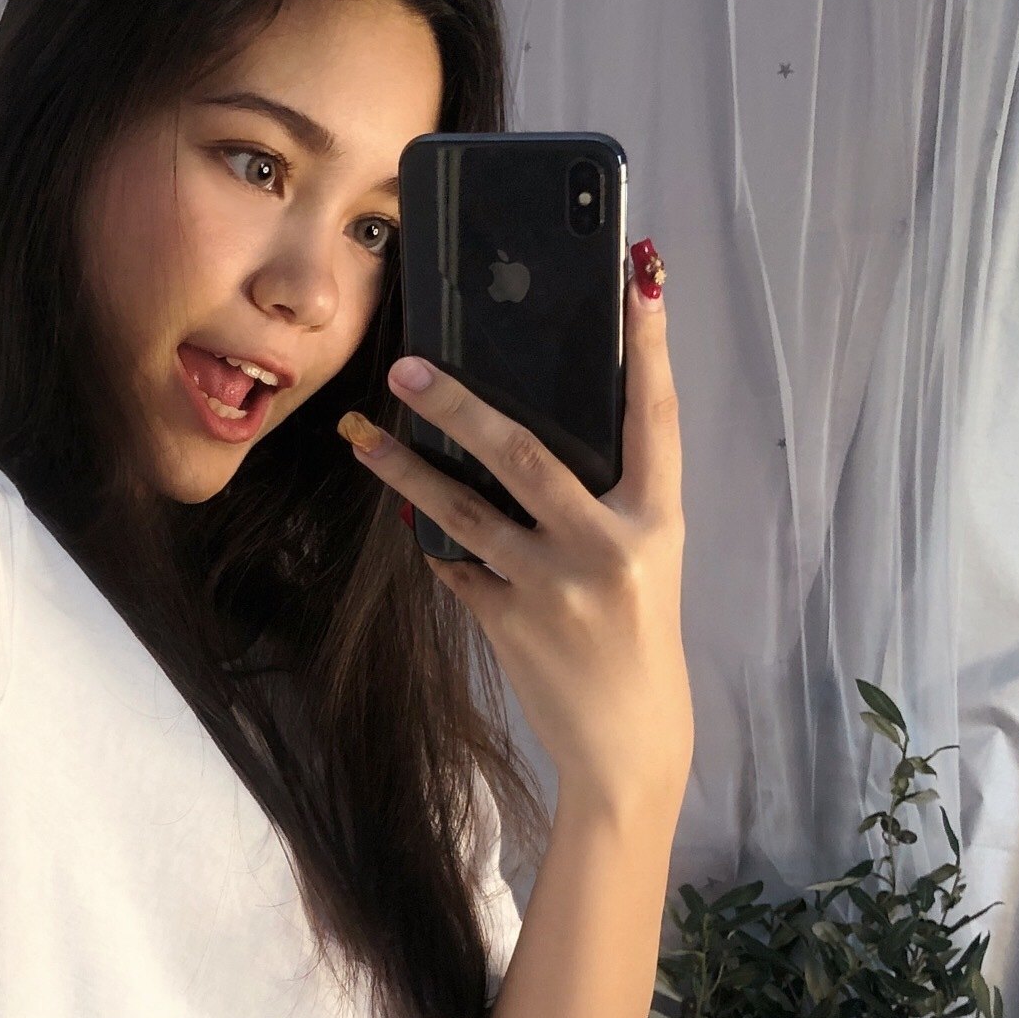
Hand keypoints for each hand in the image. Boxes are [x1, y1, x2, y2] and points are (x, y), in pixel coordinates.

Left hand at [341, 264, 692, 809]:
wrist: (628, 742)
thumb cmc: (639, 636)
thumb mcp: (646, 557)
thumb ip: (609, 497)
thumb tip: (538, 427)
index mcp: (656, 521)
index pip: (654, 416)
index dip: (649, 345)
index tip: (640, 275)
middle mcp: (604, 548)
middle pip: (524, 455)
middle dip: (461, 406)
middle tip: (409, 366)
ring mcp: (550, 588)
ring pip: (463, 512)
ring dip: (406, 471)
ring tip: (362, 434)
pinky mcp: (507, 622)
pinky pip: (456, 565)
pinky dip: (436, 542)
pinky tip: (414, 521)